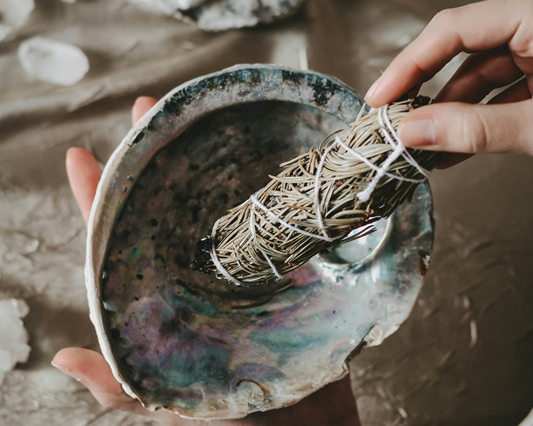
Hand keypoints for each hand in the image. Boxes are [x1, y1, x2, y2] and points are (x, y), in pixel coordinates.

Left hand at [53, 97, 360, 425]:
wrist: (305, 424)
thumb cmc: (233, 415)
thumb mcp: (168, 400)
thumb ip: (122, 385)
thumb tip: (65, 356)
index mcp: (163, 297)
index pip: (119, 240)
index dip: (97, 198)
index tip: (81, 155)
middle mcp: (197, 274)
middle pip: (168, 206)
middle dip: (155, 159)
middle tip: (147, 112)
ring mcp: (239, 267)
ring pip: (214, 203)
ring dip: (205, 160)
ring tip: (194, 119)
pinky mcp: (278, 266)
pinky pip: (265, 222)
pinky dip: (261, 189)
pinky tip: (259, 158)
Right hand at [364, 0, 532, 167]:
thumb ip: (478, 128)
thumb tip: (412, 132)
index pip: (455, 29)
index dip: (410, 63)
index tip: (380, 98)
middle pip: (460, 49)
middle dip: (421, 88)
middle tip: (389, 116)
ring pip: (477, 77)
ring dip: (444, 113)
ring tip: (417, 144)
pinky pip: (496, 95)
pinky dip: (472, 122)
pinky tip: (448, 149)